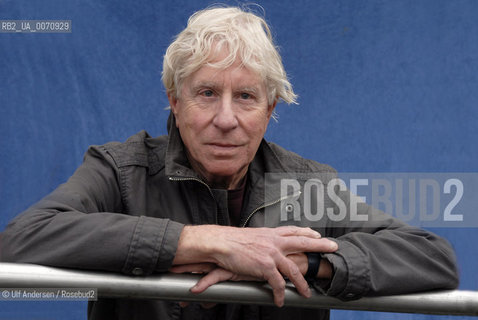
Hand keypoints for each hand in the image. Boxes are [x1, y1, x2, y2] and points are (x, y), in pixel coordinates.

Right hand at [173, 225, 337, 306]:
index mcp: (270, 234)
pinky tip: (281, 300)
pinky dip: (280, 294)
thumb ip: (260, 242)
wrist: (222, 243)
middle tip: (333, 247)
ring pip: (293, 270)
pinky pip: (278, 284)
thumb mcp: (250, 237)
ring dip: (301, 283)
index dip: (306, 232)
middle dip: (320, 245)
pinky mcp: (266, 267)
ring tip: (306, 293)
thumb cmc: (232, 241)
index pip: (293, 231)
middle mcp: (274, 241)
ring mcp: (272, 254)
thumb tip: (262, 246)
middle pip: (302, 242)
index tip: (316, 234)